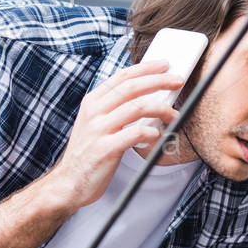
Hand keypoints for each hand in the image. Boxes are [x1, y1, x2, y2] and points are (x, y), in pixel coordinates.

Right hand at [48, 59, 183, 207]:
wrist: (69, 182)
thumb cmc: (89, 153)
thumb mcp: (96, 123)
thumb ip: (115, 108)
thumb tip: (146, 95)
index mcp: (93, 101)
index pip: (122, 76)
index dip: (146, 68)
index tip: (164, 65)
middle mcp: (94, 112)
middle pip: (132, 87)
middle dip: (159, 81)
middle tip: (178, 81)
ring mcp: (99, 130)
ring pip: (137, 108)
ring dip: (161, 109)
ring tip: (174, 115)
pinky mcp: (105, 149)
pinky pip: (135, 134)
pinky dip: (152, 133)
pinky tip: (158, 136)